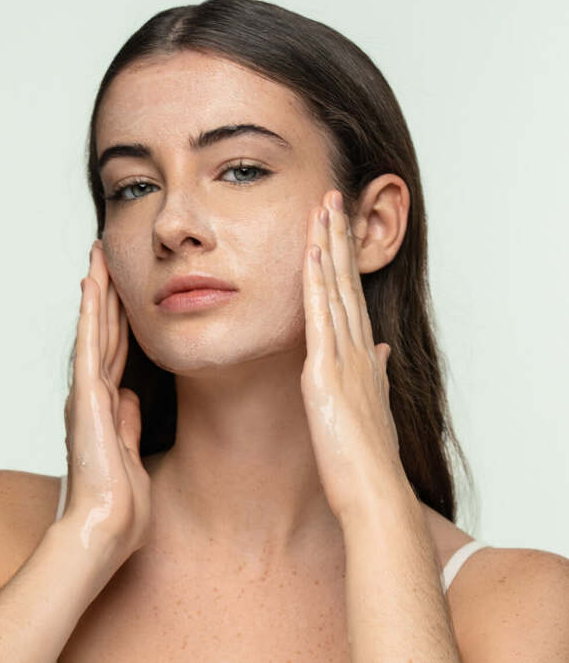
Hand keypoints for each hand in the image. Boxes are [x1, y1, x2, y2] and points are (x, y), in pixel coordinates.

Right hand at [62, 239, 150, 557]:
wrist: (104, 530)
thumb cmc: (119, 504)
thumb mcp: (131, 452)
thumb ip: (129, 422)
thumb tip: (131, 397)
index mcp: (106, 407)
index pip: (116, 354)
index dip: (119, 322)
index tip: (122, 294)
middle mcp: (93, 394)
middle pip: (105, 334)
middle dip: (108, 296)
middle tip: (106, 260)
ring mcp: (87, 393)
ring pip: (95, 331)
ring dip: (98, 292)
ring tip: (98, 258)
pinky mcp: (86, 396)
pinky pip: (90, 345)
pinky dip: (91, 313)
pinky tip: (92, 284)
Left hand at [301, 190, 405, 521]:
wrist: (372, 491)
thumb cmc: (365, 457)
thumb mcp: (371, 405)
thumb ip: (373, 373)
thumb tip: (378, 349)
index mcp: (361, 356)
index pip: (351, 296)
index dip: (344, 260)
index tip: (337, 228)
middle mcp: (356, 349)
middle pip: (346, 282)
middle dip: (339, 237)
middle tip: (334, 196)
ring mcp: (343, 356)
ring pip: (335, 289)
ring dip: (328, 245)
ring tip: (325, 205)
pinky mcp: (326, 370)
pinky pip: (319, 315)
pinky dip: (314, 280)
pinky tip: (309, 251)